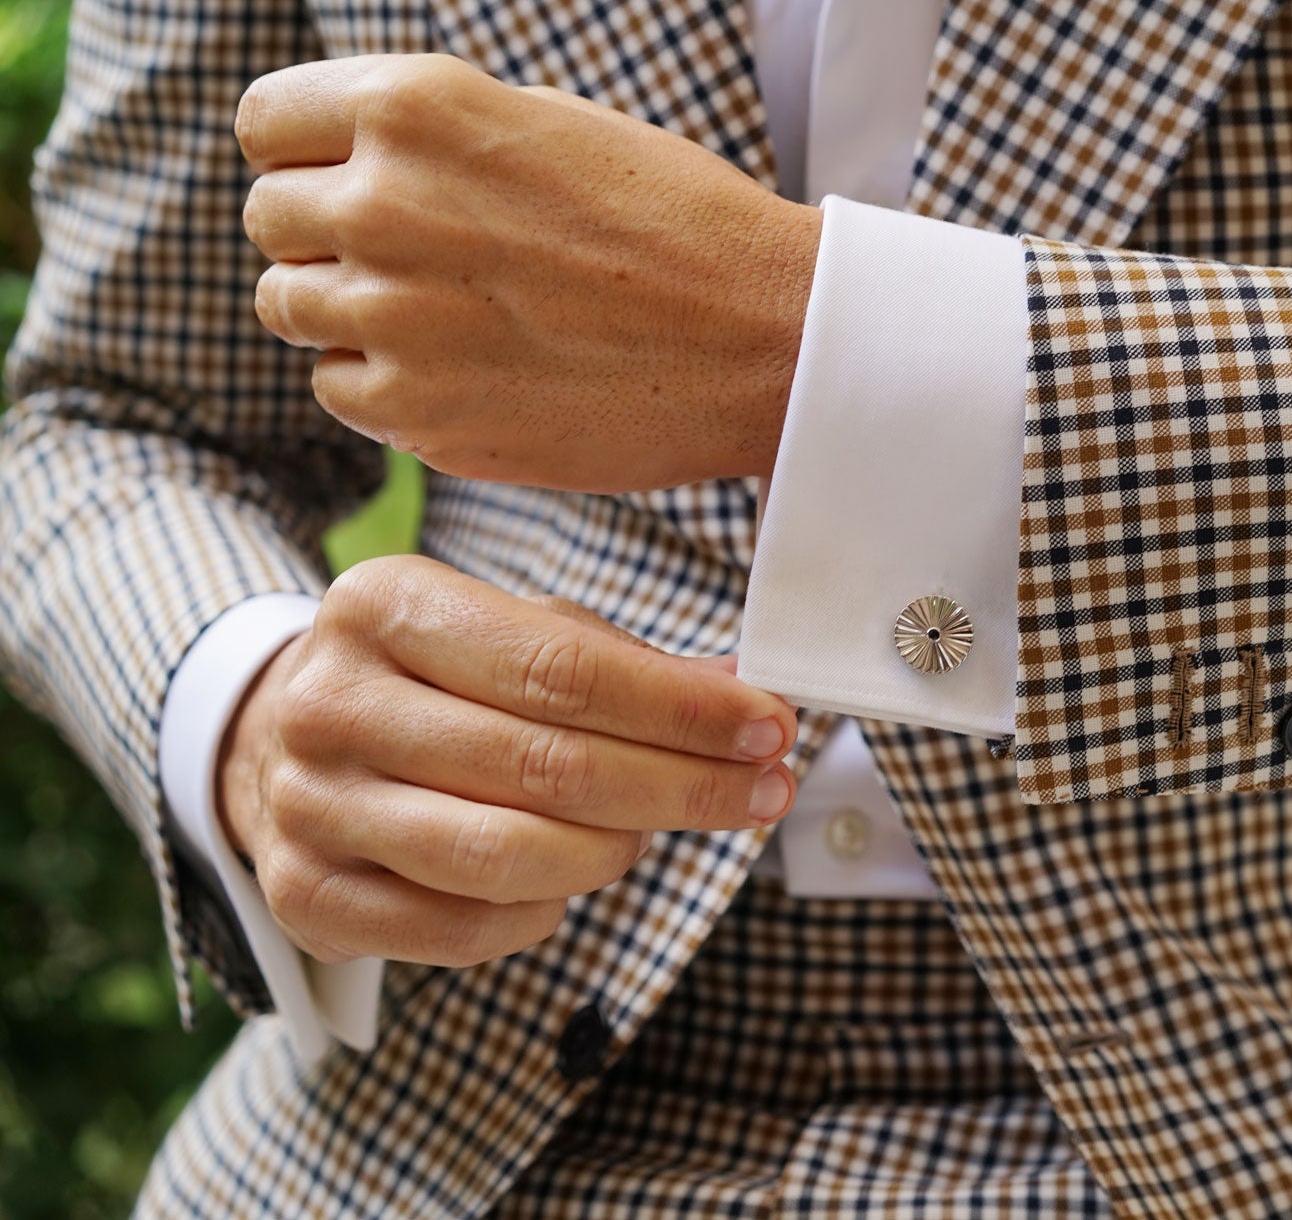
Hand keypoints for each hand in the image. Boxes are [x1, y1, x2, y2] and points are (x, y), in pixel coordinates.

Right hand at [216, 555, 797, 966]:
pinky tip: (570, 877)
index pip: (560, 669)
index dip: (681, 710)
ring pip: (504, 854)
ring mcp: (306, 805)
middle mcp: (329, 702)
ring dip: (614, 851)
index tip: (769, 729)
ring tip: (655, 830)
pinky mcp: (303, 896)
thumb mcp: (510, 632)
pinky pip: (462, 928)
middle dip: (680, 785)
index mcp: (382, 604)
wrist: (282, 738)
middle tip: (763, 792)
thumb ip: (619, 661)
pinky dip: (542, 910)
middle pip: (544, 765)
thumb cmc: (434, 678)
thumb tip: (743, 696)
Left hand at [236, 53, 820, 492]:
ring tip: (447, 315)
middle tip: (420, 257)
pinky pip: (339, 388)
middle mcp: (383, 206)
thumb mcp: (547, 126)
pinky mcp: (418, 414)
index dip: (306, 151)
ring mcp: (393, 317)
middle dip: (326, 234)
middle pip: (270, 219)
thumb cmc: (676, 223)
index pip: (265, 123)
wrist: (765, 339)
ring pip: (289, 307)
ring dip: (348, 310)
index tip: (350, 178)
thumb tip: (341, 172)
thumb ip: (429, 139)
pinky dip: (385, 383)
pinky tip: (469, 370)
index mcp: (415, 109)